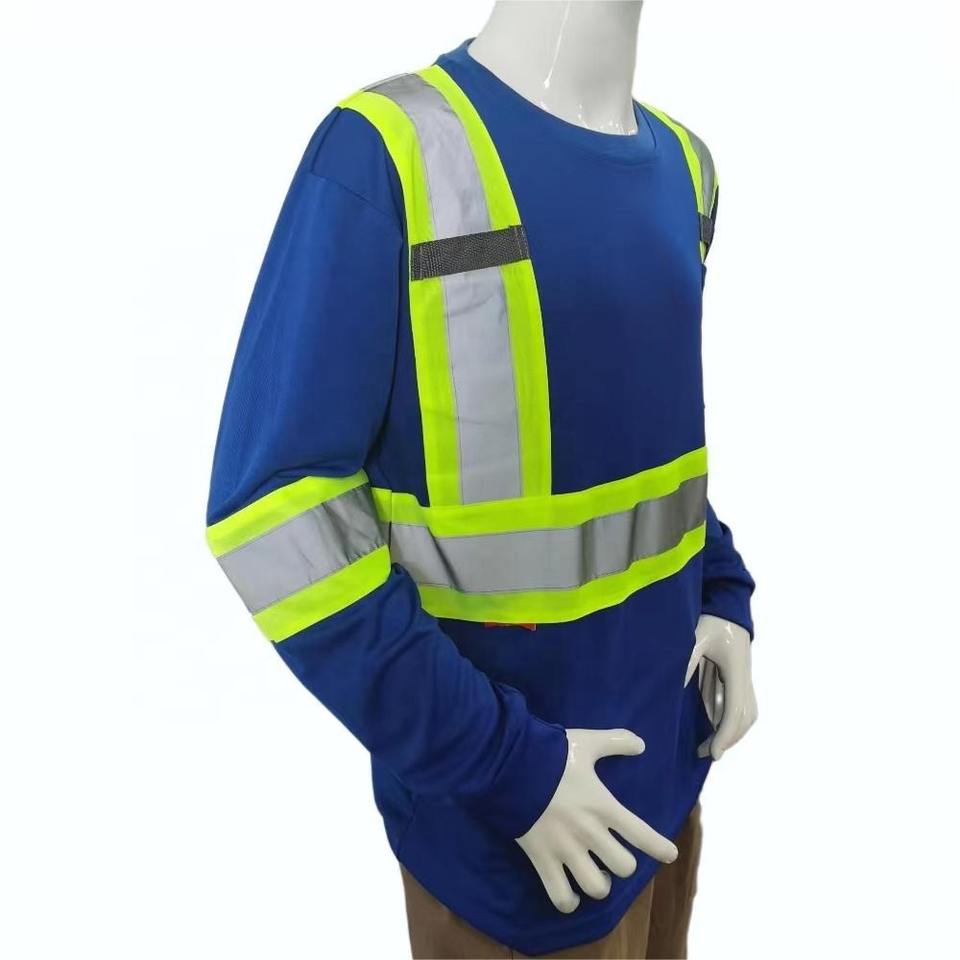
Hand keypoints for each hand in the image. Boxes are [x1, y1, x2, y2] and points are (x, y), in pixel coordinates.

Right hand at [516, 728, 677, 913]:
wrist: (509, 765)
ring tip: (594, 876)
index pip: (642, 834)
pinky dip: (568, 901)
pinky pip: (560, 896)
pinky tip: (570, 895)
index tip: (669, 854)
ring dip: (599, 884)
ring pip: (597, 887)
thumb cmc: (550, 754)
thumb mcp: (586, 742)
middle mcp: (589, 833)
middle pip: (624, 867)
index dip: (660, 848)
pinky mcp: (542, 859)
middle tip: (613, 857)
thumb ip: (615, 742)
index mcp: (603, 806)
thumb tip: (640, 743)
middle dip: (622, 864)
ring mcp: (565, 849)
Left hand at [684, 614, 757, 759]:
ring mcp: (744, 679)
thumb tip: (675, 689)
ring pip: (744, 715)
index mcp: (737, 670)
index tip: (714, 753)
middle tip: (705, 754)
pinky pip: (736, 706)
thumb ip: (687, 660)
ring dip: (728, 732)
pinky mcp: (738, 678)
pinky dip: (726, 721)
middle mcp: (745, 678)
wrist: (728, 606)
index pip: (735, 710)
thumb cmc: (712, 620)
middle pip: (744, 718)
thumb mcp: (695, 637)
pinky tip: (711, 729)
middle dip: (727, 739)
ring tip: (706, 747)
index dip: (725, 735)